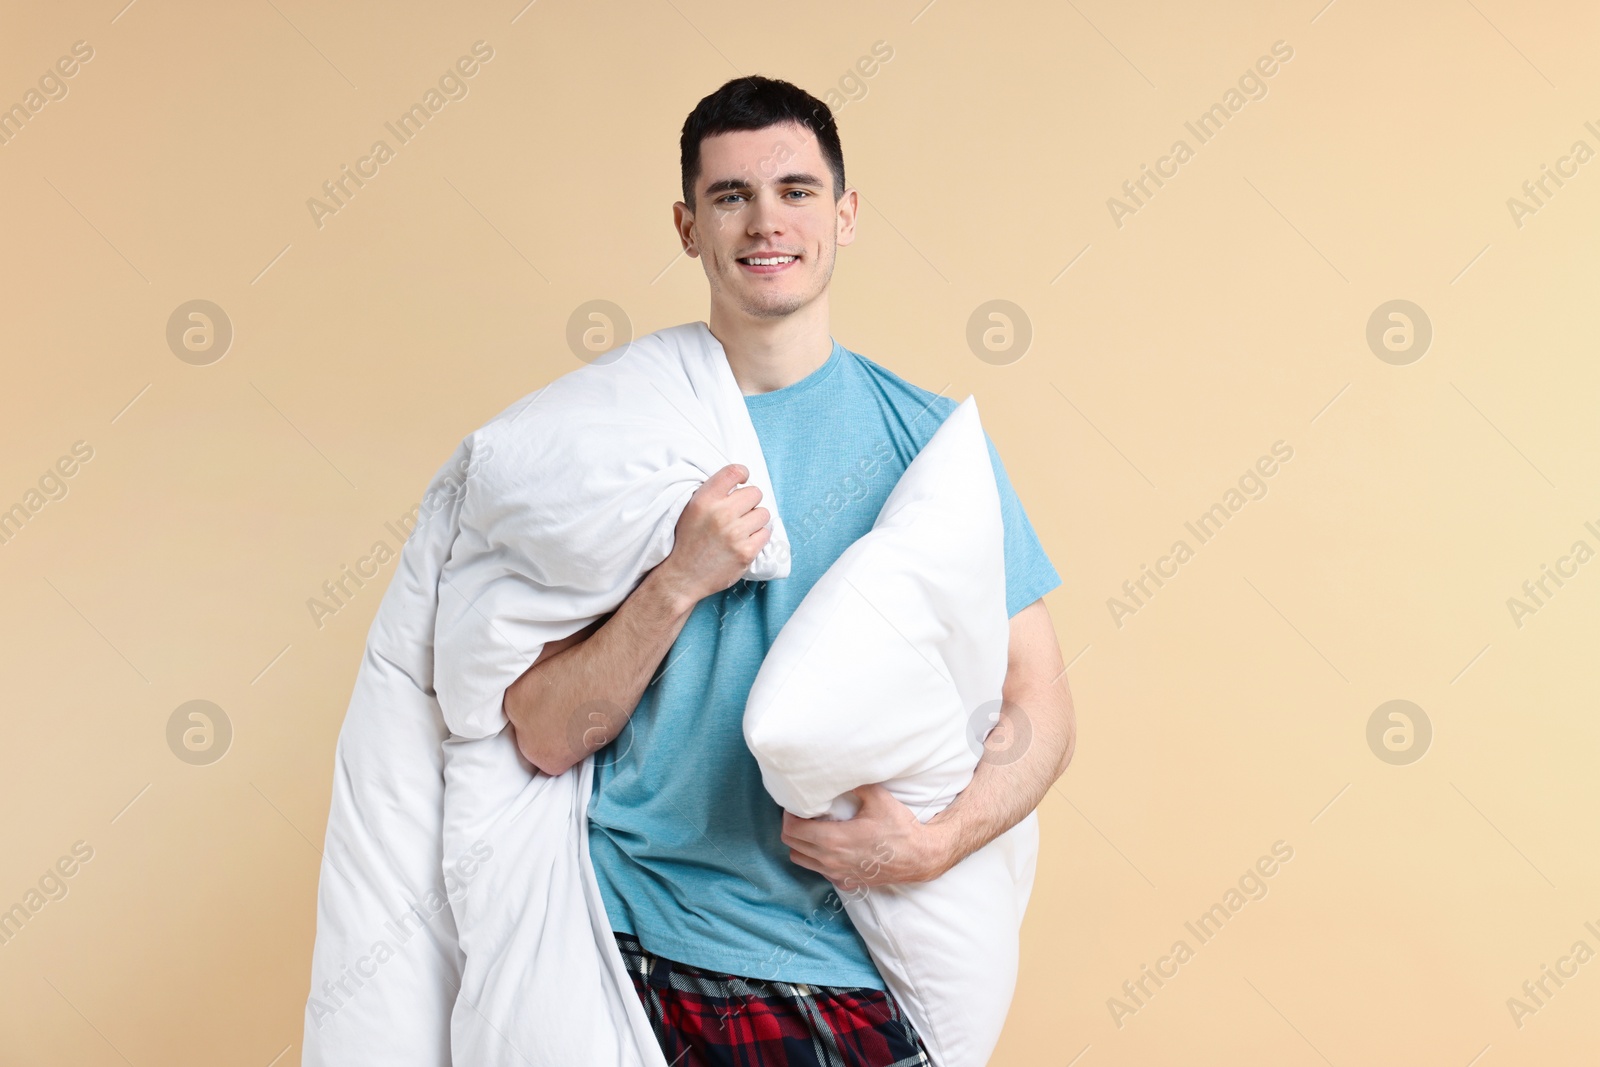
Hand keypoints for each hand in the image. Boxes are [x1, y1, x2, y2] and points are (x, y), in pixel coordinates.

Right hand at [656, 463, 770, 604]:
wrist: (683, 576)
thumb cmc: (688, 540)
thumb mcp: (691, 509)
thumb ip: (712, 493)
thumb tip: (739, 481)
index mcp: (704, 500)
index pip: (734, 472)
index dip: (742, 473)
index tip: (742, 481)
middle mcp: (720, 514)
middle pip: (755, 493)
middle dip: (749, 502)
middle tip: (739, 513)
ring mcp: (734, 534)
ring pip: (763, 513)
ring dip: (755, 520)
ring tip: (741, 528)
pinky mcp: (745, 552)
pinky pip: (765, 533)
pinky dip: (758, 537)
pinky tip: (744, 541)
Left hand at [780, 783, 953, 892]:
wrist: (920, 858)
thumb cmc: (899, 829)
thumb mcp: (878, 798)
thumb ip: (854, 784)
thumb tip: (838, 771)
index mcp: (833, 840)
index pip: (792, 830)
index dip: (789, 815)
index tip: (797, 805)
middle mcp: (830, 861)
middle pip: (791, 845)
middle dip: (792, 827)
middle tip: (803, 814)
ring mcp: (837, 874)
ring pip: (801, 860)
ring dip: (802, 844)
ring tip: (814, 829)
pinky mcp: (846, 882)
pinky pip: (819, 871)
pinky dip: (817, 858)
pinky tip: (831, 846)